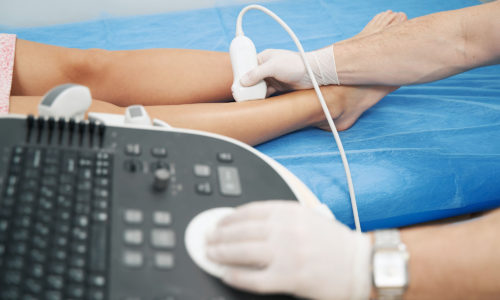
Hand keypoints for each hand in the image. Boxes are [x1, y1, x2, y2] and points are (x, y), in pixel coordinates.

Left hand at [206, 201, 371, 299]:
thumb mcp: (309, 218)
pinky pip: (254, 278)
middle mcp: (286, 230)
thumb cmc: (336, 243)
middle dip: (219, 234)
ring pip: (242, 252)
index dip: (229, 217)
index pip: (250, 211)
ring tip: (211, 254)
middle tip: (208, 238)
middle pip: (241, 230)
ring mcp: (286, 254)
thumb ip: (282, 218)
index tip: (218, 221)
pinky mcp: (289, 277)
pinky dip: (236, 276)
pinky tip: (226, 274)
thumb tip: (250, 224)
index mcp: (291, 212)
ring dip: (222, 253)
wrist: (361, 264)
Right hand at [240, 46, 338, 94]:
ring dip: (253, 93)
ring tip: (245, 99)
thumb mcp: (273, 66)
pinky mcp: (278, 87)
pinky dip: (261, 98)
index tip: (235, 83)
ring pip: (258, 87)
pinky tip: (256, 102)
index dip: (240, 73)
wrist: (313, 73)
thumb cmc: (295, 64)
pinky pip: (266, 93)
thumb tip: (243, 81)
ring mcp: (272, 78)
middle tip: (238, 94)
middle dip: (245, 86)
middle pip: (251, 78)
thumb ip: (257, 73)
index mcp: (264, 58)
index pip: (247, 65)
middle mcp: (266, 68)